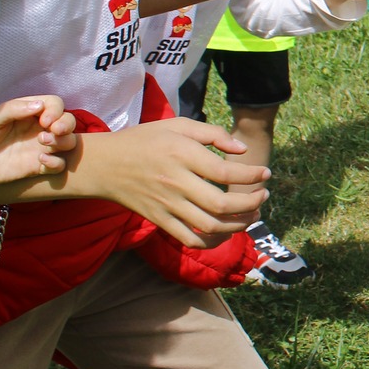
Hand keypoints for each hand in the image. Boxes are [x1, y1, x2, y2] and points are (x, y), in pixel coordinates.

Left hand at [0, 96, 76, 201]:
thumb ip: (14, 109)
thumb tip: (41, 106)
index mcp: (27, 113)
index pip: (54, 104)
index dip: (55, 110)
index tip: (43, 120)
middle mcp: (37, 129)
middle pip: (68, 122)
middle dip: (66, 124)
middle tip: (53, 131)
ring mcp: (39, 149)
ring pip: (68, 142)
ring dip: (63, 142)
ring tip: (43, 145)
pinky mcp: (36, 168)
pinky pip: (59, 165)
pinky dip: (56, 163)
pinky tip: (41, 162)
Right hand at [79, 119, 267, 247]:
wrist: (102, 165)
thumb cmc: (143, 141)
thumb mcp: (177, 126)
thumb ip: (211, 134)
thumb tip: (242, 150)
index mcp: (181, 155)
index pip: (225, 172)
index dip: (251, 176)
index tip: (265, 174)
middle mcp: (175, 183)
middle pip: (222, 205)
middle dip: (251, 203)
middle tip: (264, 195)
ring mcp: (166, 205)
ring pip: (210, 226)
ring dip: (238, 225)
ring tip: (253, 214)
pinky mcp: (159, 220)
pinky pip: (190, 239)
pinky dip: (213, 241)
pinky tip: (226, 232)